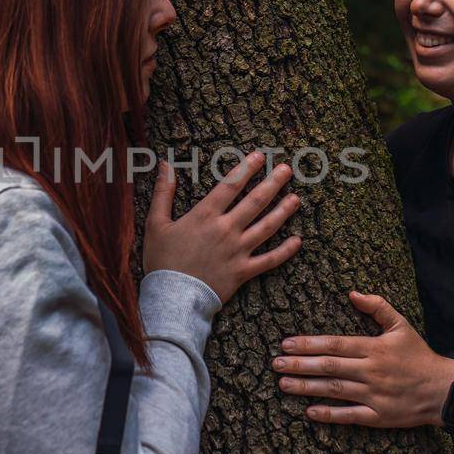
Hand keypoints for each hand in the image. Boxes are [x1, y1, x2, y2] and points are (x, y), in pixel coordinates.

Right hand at [144, 152, 302, 303]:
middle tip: (287, 170)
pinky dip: (285, 251)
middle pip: (255, 201)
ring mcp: (238, 250)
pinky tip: (297, 240)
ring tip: (296, 198)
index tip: (260, 156)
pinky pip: (270, 260)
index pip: (231, 185)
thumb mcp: (155, 224)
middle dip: (273, 183)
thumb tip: (165, 165)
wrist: (172, 297)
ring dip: (284, 211)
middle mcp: (226, 229)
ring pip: (267, 227)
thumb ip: (163, 193)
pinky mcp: (243, 271)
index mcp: (205, 215)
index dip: (247, 168)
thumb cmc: (162, 261)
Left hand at [272, 291, 453, 427]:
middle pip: (329, 367)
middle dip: (299, 364)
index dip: (309, 344)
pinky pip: (350, 416)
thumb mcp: (401, 325)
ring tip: (283, 384)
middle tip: (275, 363)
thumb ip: (377, 307)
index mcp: (374, 348)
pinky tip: (309, 412)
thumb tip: (351, 293)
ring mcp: (375, 395)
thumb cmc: (418, 355)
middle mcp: (372, 371)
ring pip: (335, 390)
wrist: (443, 390)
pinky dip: (329, 415)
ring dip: (307, 387)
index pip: (335, 344)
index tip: (286, 343)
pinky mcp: (379, 416)